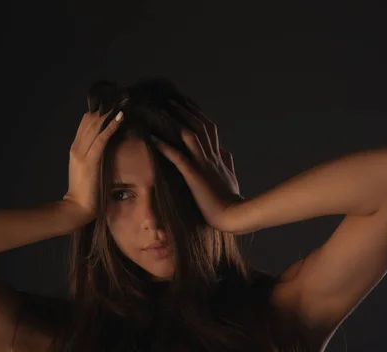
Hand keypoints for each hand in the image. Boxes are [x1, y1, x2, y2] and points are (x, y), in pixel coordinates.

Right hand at [63, 107, 124, 221]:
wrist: (77, 208)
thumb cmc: (86, 193)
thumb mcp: (88, 170)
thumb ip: (94, 157)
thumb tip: (108, 148)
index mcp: (76, 148)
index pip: (87, 122)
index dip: (101, 111)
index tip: (117, 103)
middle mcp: (77, 147)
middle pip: (91, 119)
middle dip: (107, 107)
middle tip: (124, 96)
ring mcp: (82, 153)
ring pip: (96, 125)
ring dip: (112, 112)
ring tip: (125, 101)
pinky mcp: (90, 160)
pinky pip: (102, 138)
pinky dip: (112, 125)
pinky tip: (122, 116)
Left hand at [151, 99, 242, 231]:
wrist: (234, 216)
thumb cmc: (231, 200)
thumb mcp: (230, 177)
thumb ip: (227, 162)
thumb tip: (225, 151)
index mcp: (219, 156)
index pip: (209, 128)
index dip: (197, 114)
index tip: (187, 104)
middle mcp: (212, 156)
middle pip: (199, 125)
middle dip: (185, 111)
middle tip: (170, 99)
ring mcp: (204, 164)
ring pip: (190, 135)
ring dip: (175, 121)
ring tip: (161, 110)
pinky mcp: (195, 176)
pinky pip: (178, 157)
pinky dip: (165, 146)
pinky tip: (152, 138)